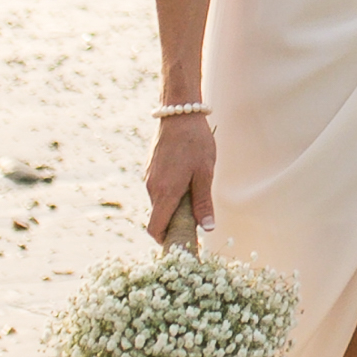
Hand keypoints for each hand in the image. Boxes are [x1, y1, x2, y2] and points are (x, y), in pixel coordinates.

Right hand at [143, 113, 216, 242]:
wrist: (179, 113)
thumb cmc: (195, 143)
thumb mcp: (205, 173)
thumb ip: (203, 203)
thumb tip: (207, 228)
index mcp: (164, 193)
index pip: (154, 229)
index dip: (165, 241)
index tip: (182, 243)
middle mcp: (151, 188)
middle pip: (158, 217)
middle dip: (174, 224)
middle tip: (196, 223)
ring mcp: (149, 177)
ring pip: (159, 202)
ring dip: (174, 207)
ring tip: (195, 197)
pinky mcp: (150, 168)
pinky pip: (158, 189)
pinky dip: (170, 194)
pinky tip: (187, 181)